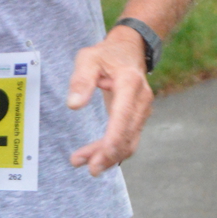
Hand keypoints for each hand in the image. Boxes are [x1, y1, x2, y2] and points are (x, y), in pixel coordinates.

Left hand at [67, 26, 155, 175]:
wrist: (130, 49)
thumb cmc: (106, 54)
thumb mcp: (88, 59)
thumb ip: (81, 80)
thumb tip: (74, 105)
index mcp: (130, 83)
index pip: (123, 116)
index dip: (113, 139)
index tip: (101, 157)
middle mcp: (141, 100)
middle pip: (127, 135)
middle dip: (108, 154)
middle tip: (89, 168)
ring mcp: (142, 111)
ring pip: (128, 141)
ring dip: (109, 156)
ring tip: (84, 163)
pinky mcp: (137, 118)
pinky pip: (127, 139)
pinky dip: (113, 151)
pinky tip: (95, 158)